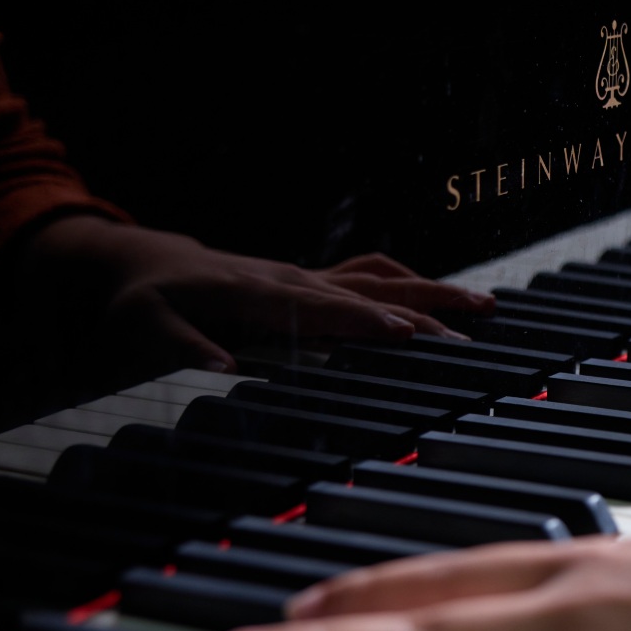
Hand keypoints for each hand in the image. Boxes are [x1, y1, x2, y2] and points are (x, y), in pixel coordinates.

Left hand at [26, 218, 493, 372]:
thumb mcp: (145, 327)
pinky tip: (441, 298)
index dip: (369, 321)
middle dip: (428, 306)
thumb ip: (184, 346)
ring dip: (434, 289)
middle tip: (478, 322)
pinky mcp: (314, 278)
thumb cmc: (147, 301)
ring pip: (382, 278)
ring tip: (485, 306)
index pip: (327, 309)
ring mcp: (309, 275)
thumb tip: (225, 369)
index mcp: (260, 294)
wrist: (148, 262)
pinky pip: (371, 274)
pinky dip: (410, 281)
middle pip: (373, 290)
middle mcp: (295, 279)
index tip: (410, 333)